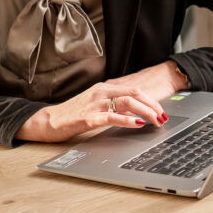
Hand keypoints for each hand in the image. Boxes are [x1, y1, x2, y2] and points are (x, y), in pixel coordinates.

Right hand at [15, 61, 189, 142]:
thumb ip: (112, 105)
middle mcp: (101, 92)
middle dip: (153, 106)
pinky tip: (137, 124)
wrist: (48, 121)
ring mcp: (95, 104)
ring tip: (156, 121)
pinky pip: (112, 117)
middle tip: (163, 118)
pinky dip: (127, 120)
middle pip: (135, 94)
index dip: (151, 100)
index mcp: (104, 88)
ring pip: (127, 103)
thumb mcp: (95, 104)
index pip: (135, 90)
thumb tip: (134, 113)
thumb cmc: (72, 114)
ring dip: (145, 112)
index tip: (161, 111)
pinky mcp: (88, 117)